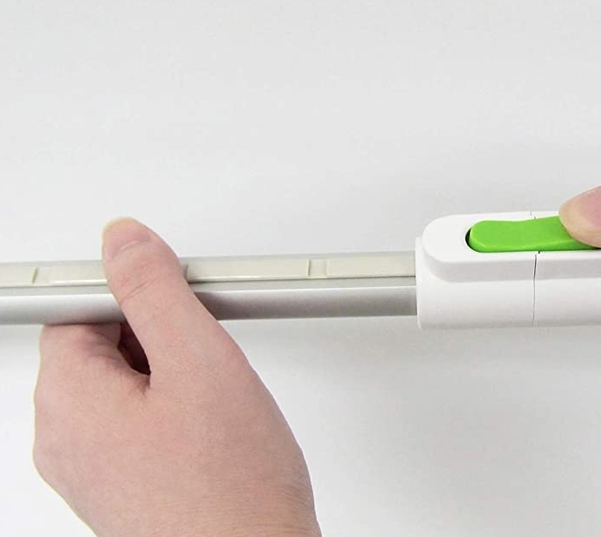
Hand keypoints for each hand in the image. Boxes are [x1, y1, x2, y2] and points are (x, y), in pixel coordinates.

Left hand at [34, 219, 320, 536]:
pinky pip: (135, 422)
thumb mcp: (200, 361)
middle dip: (159, 333)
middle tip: (208, 350)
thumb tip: (123, 240)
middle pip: (100, 344)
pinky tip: (213, 426)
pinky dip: (173, 408)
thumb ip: (155, 290)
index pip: (77, 306)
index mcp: (67, 399)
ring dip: (171, 371)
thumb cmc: (231, 492)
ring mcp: (92, 469)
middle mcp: (65, 438)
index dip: (135, 290)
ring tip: (218, 395)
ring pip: (123, 383)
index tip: (177, 297)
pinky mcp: (124, 487)